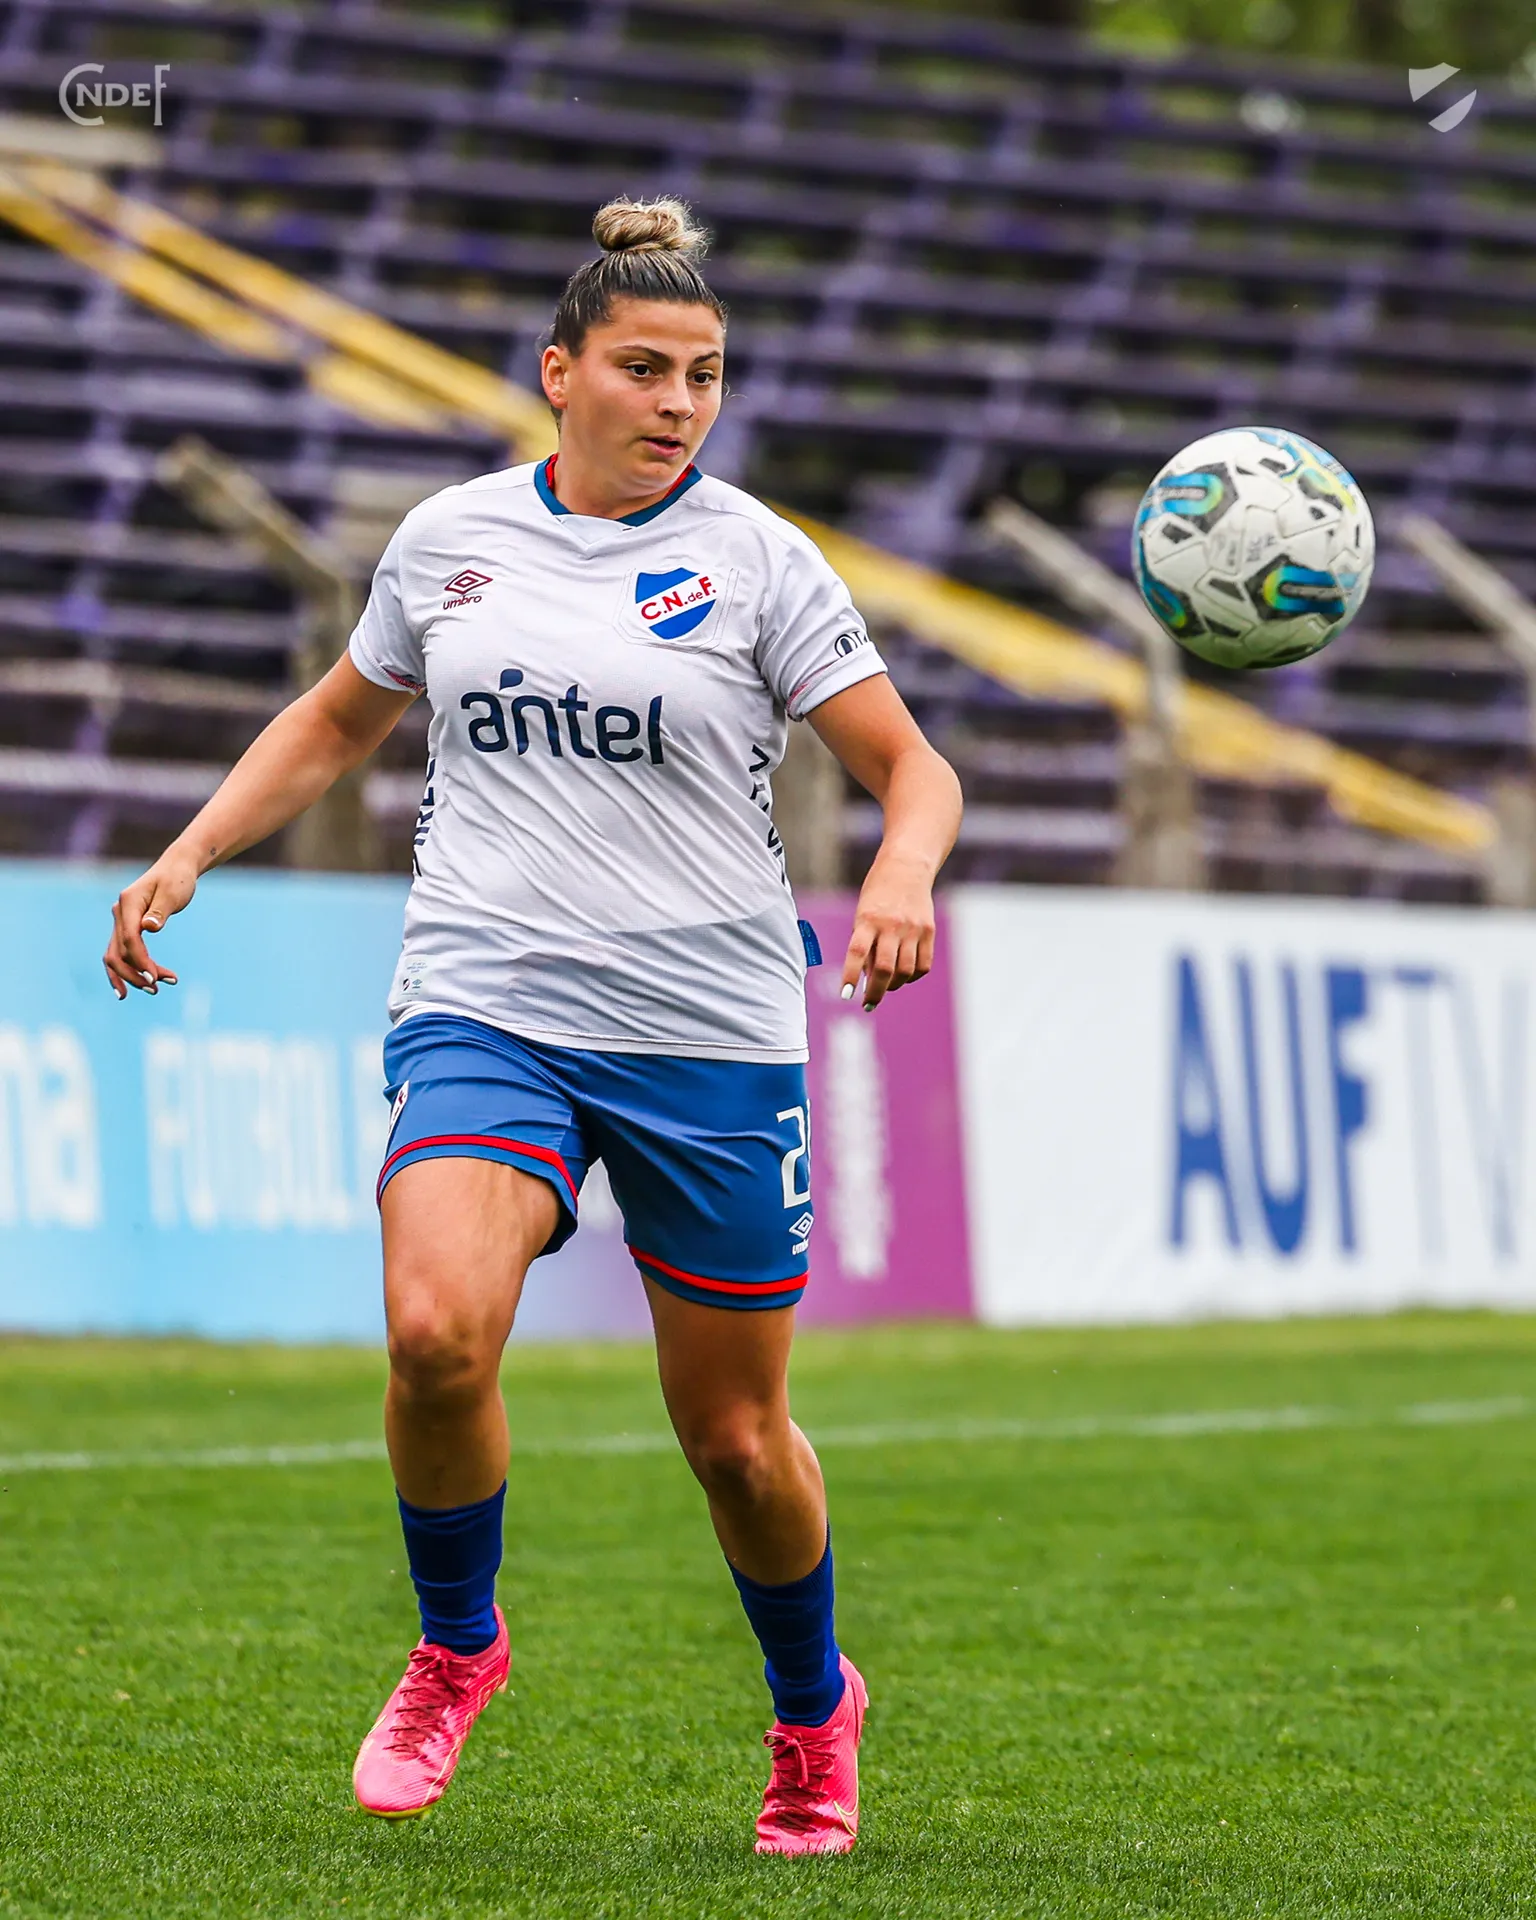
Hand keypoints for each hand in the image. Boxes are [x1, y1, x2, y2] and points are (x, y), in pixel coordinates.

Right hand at [103, 852, 196, 999]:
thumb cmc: (177, 880)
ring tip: (154, 990)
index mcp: (128, 903)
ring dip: (131, 976)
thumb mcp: (173, 893)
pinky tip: (131, 987)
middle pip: (118, 952)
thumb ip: (160, 911)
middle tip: (157, 989)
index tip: (156, 978)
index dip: (140, 960)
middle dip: (135, 974)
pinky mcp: (126, 928)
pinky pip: (120, 953)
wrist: (176, 868)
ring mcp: (120, 921)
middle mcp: (119, 913)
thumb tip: (148, 928)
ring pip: (116, 956)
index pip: (129, 939)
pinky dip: (125, 970)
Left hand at [839, 852, 935, 1010]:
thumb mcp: (863, 915)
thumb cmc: (878, 895)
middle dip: (875, 992)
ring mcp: (913, 929)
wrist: (907, 868)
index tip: (846, 995)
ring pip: (905, 971)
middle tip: (868, 1003)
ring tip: (885, 986)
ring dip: (893, 985)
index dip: (851, 975)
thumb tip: (869, 979)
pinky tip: (904, 975)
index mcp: (868, 919)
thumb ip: (865, 944)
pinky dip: (912, 976)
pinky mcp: (929, 931)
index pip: (857, 952)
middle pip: (884, 968)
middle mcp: (891, 925)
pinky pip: (923, 965)